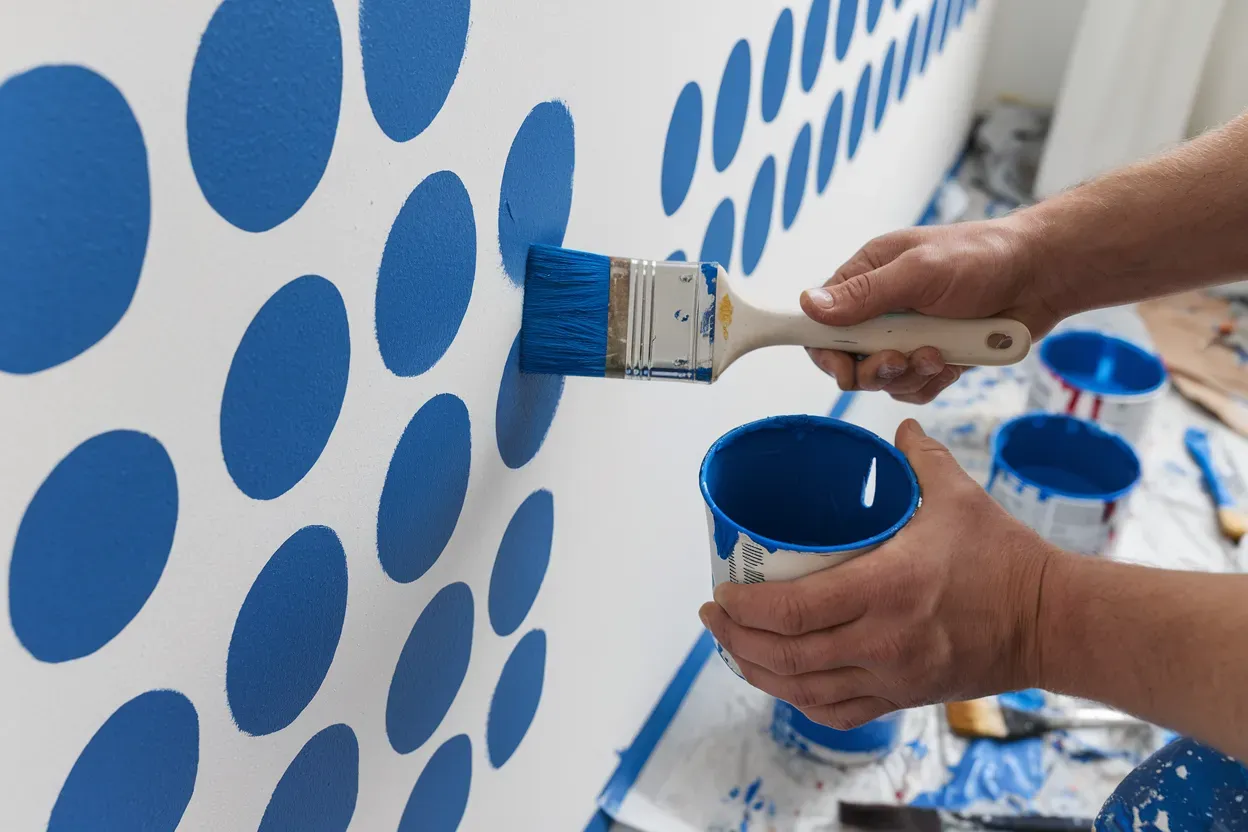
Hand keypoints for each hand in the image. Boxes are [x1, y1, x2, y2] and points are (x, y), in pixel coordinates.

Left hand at [698, 419, 1055, 729]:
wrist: (1052, 622)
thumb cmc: (1005, 558)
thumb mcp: (959, 496)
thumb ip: (919, 458)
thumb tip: (896, 430)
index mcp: (889, 588)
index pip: (795, 611)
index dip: (745, 609)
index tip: (721, 592)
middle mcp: (884, 641)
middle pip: (787, 656)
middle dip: (735, 640)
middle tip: (714, 615)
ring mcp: (892, 677)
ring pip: (803, 690)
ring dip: (757, 671)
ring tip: (732, 646)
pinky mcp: (904, 698)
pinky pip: (837, 712)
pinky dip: (798, 700)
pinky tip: (779, 681)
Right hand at [802, 216, 1059, 402]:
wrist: (1041, 276)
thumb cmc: (983, 257)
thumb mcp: (919, 271)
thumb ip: (865, 294)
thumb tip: (810, 305)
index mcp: (868, 276)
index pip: (822, 319)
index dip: (824, 348)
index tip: (841, 365)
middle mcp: (882, 308)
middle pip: (849, 358)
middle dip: (875, 366)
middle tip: (901, 358)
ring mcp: (908, 335)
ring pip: (883, 378)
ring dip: (909, 373)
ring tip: (938, 353)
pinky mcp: (932, 357)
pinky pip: (914, 386)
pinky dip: (931, 380)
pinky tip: (952, 360)